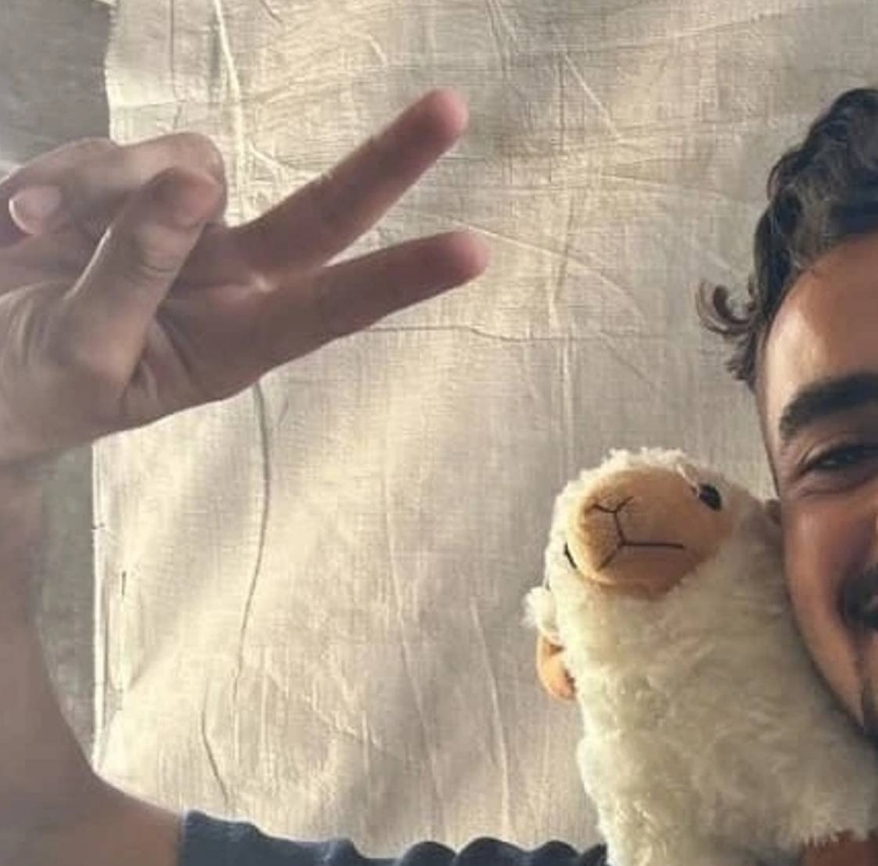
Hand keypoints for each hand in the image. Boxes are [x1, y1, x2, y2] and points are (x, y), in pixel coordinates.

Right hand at [0, 89, 487, 472]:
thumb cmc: (37, 387)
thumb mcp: (81, 355)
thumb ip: (133, 272)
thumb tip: (192, 182)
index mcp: (236, 343)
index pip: (332, 305)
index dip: (402, 276)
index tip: (474, 250)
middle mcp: (229, 278)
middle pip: (323, 210)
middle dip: (389, 159)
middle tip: (452, 107)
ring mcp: (181, 225)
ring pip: (186, 161)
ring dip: (106, 186)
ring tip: (35, 233)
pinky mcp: (125, 185)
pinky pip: (106, 152)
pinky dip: (57, 180)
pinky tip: (20, 226)